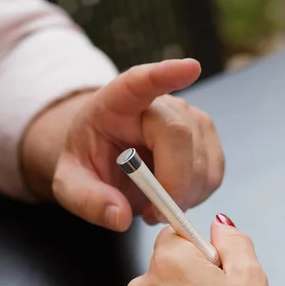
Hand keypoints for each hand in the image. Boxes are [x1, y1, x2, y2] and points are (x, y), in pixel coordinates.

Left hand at [20, 59, 224, 229]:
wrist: (110, 156)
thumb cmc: (92, 161)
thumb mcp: (71, 184)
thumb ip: (88, 200)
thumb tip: (120, 216)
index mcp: (120, 102)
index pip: (143, 82)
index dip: (167, 75)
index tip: (190, 68)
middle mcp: (163, 104)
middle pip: (181, 139)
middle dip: (172, 186)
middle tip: (150, 214)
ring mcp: (192, 118)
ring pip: (203, 164)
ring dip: (183, 197)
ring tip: (155, 202)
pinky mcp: (208, 138)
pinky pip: (214, 175)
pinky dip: (196, 196)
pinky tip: (173, 194)